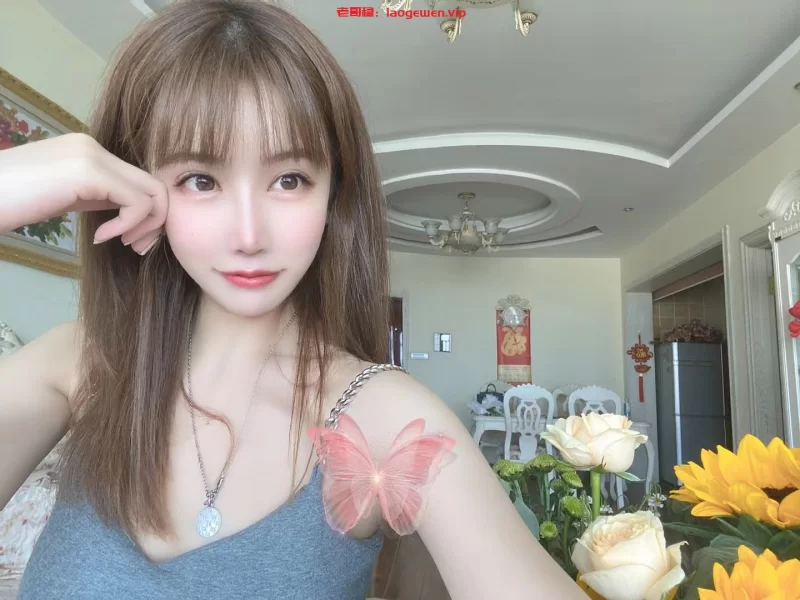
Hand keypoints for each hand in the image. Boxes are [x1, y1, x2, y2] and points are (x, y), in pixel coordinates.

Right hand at [0, 133, 167, 253]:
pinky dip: (127, 226)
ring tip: (121, 243)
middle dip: (156, 221)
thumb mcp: (65, 196)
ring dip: (146, 226)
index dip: (148, 213)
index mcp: (89, 149)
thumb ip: (99, 195)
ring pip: (153, 193)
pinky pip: (136, 203)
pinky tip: (100, 237)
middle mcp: (93, 146)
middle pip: (154, 183)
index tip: (130, 239)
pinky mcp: (88, 172)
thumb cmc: (11, 201)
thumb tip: (132, 209)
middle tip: (136, 247)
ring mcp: (91, 156)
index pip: (140, 178)